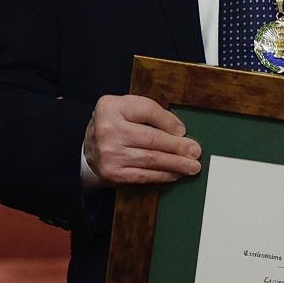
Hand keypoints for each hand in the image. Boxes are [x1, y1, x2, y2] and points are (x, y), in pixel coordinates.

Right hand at [82, 94, 201, 186]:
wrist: (88, 148)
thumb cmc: (114, 125)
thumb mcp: (126, 108)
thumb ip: (150, 113)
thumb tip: (179, 132)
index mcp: (112, 107)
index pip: (148, 111)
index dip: (170, 122)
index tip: (184, 131)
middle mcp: (108, 129)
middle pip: (152, 138)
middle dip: (178, 146)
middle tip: (195, 151)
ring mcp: (110, 153)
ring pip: (151, 159)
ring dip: (176, 164)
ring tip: (192, 165)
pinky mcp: (113, 173)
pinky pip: (144, 175)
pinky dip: (163, 175)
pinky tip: (175, 174)